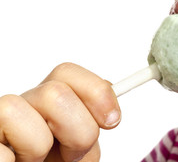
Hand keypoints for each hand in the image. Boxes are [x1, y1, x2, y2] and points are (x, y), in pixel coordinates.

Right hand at [0, 63, 120, 161]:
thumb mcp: (81, 146)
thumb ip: (93, 121)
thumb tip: (109, 103)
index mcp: (49, 103)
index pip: (66, 73)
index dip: (95, 92)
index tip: (112, 120)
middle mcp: (23, 105)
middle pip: (54, 91)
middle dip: (78, 129)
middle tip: (72, 154)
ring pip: (17, 110)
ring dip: (37, 147)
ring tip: (35, 160)